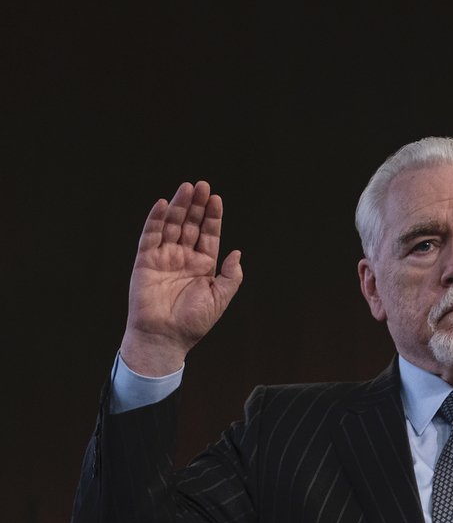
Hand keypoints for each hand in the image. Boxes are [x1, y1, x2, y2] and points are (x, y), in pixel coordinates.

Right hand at [120, 181, 244, 376]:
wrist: (165, 337)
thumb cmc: (193, 321)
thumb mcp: (220, 298)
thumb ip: (231, 276)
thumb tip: (237, 252)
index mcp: (203, 266)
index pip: (209, 235)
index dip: (213, 217)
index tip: (217, 199)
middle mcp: (183, 258)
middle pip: (191, 225)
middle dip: (197, 206)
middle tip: (203, 185)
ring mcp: (164, 258)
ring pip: (171, 225)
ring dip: (179, 206)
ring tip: (187, 188)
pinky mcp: (145, 261)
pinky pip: (150, 236)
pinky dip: (156, 220)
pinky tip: (163, 204)